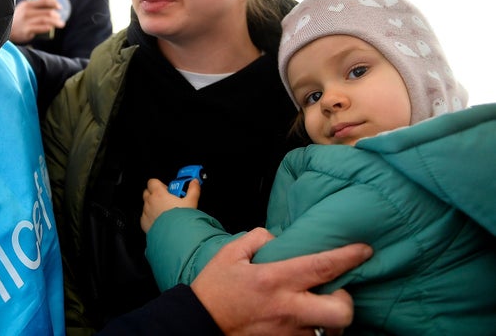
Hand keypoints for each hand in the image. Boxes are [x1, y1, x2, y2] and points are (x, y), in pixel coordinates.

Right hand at [9, 0, 64, 42]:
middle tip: (60, 18)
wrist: (6, 30)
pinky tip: (51, 28)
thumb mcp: (24, 9)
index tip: (59, 6)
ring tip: (61, 24)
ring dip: (55, 22)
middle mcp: (26, 11)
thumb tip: (52, 6)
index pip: (44, 0)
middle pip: (47, 11)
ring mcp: (26, 21)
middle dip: (56, 15)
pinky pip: (40, 28)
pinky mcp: (26, 30)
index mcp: (27, 4)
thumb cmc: (18, 19)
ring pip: (45, 20)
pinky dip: (47, 27)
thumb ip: (35, 7)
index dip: (54, 2)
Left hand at [140, 178, 199, 232]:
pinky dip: (150, 217)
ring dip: (153, 206)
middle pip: (148, 192)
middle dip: (156, 194)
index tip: (168, 189)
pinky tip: (160, 221)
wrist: (175, 237)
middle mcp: (150, 202)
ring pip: (146, 205)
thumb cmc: (181, 219)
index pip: (152, 182)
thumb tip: (194, 183)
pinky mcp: (144, 223)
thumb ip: (193, 190)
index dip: (160, 184)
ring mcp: (146, 213)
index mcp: (159, 194)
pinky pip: (145, 217)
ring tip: (165, 212)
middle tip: (167, 199)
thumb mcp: (191, 202)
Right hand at [190, 228, 371, 335]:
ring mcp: (287, 332)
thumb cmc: (215, 288)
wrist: (200, 323)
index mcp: (275, 279)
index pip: (322, 266)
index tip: (364, 250)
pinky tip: (304, 322)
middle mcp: (287, 308)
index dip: (348, 256)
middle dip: (347, 302)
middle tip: (335, 292)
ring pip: (330, 331)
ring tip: (318, 309)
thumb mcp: (231, 253)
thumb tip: (279, 239)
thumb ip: (258, 238)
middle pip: (341, 312)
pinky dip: (314, 332)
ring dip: (329, 320)